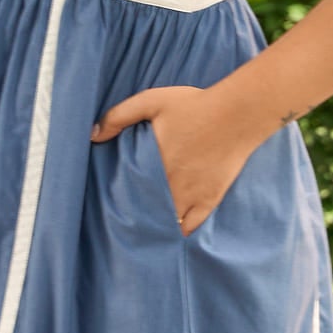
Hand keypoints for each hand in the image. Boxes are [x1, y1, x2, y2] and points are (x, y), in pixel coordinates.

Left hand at [92, 77, 272, 236]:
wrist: (238, 113)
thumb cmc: (195, 105)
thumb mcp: (152, 101)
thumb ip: (119, 116)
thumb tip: (94, 135)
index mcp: (152, 163)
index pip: (127, 191)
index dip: (117, 199)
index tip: (111, 202)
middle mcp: (170, 184)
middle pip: (145, 209)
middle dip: (135, 215)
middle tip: (126, 220)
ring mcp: (192, 195)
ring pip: (166, 221)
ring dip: (155, 224)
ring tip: (145, 229)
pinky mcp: (211, 198)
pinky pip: (192, 225)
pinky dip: (180, 230)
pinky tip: (173, 231)